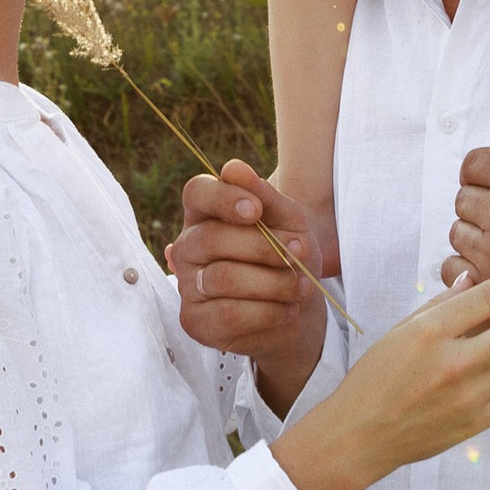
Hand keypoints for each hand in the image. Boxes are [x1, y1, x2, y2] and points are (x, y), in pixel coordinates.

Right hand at [166, 158, 327, 402]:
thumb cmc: (288, 257)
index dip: (223, 197)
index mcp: (205, 214)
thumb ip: (265, 196)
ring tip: (303, 287)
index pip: (197, 192)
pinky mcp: (195, 321)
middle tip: (301, 252)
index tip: (255, 210)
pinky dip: (268, 311)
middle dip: (265, 247)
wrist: (298, 309)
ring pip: (223, 278)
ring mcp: (187, 285)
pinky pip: (229, 313)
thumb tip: (233, 168)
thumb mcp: (290, 223)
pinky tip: (288, 310)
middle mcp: (187, 247)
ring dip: (274, 282)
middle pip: (212, 238)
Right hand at [274, 264, 489, 489]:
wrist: (360, 435)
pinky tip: (489, 377)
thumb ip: (441, 303)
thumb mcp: (400, 330)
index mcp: (430, 332)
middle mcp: (454, 363)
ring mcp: (468, 397)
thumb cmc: (375, 379)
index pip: (489, 296)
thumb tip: (473, 279)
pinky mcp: (475, 424)